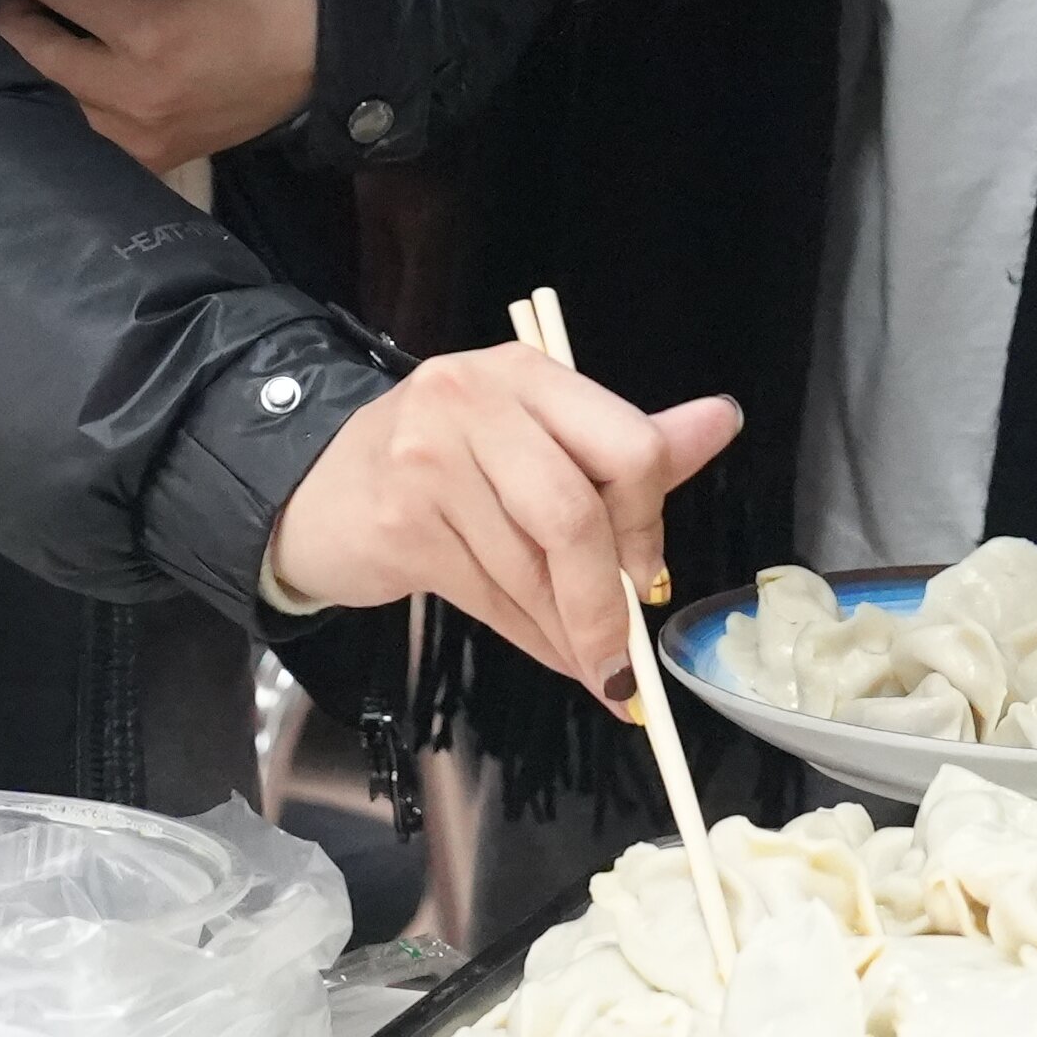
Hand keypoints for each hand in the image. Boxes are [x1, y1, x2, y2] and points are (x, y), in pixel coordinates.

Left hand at [0, 0, 316, 178]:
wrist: (331, 51)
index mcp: (148, 28)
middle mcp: (128, 93)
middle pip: (13, 41)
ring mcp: (133, 137)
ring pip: (29, 91)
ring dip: (22, 47)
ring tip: (54, 18)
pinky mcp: (143, 161)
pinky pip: (65, 127)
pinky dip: (49, 91)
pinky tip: (71, 62)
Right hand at [266, 346, 738, 700]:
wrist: (313, 494)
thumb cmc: (442, 467)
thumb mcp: (537, 439)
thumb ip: (631, 442)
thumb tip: (723, 421)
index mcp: (529, 372)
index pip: (626, 445)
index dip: (649, 524)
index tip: (650, 576)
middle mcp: (476, 399)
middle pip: (578, 514)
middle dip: (607, 600)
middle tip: (624, 653)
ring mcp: (429, 458)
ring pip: (532, 569)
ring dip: (570, 634)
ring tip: (588, 664)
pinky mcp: (400, 522)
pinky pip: (488, 597)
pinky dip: (529, 638)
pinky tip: (547, 652)